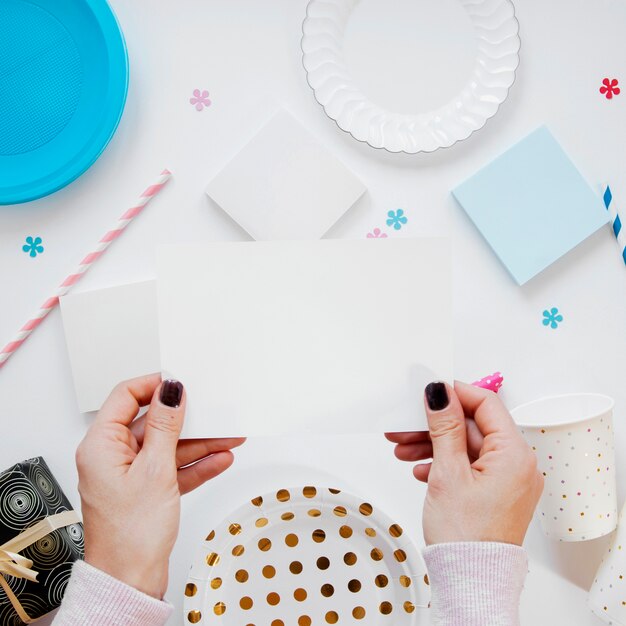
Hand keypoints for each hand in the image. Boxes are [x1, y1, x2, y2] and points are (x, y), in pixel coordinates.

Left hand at [76, 374, 244, 598]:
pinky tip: (219, 458)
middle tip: (212, 411)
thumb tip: (170, 392)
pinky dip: (196, 464)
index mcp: (101, 445)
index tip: (180, 383)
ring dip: (199, 443)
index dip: (154, 386)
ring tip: (227, 437)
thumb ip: (164, 426)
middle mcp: (113, 456)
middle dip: (187, 420)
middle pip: (152, 423)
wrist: (131, 581)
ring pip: (167, 446)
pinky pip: (174, 467)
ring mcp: (131, 474)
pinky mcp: (147, 490)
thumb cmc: (129, 534)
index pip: (125, 397)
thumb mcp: (155, 469)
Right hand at [386, 381, 542, 545]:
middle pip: (472, 427)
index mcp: (514, 454)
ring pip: (466, 447)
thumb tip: (440, 393)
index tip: (428, 391)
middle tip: (404, 424)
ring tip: (403, 449)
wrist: (470, 581)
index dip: (455, 393)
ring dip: (434, 445)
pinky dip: (444, 464)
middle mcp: (517, 464)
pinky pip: (468, 466)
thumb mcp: (448, 472)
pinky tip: (421, 470)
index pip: (486, 404)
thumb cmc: (466, 536)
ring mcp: (506, 480)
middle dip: (435, 426)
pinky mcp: (495, 493)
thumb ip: (444, 427)